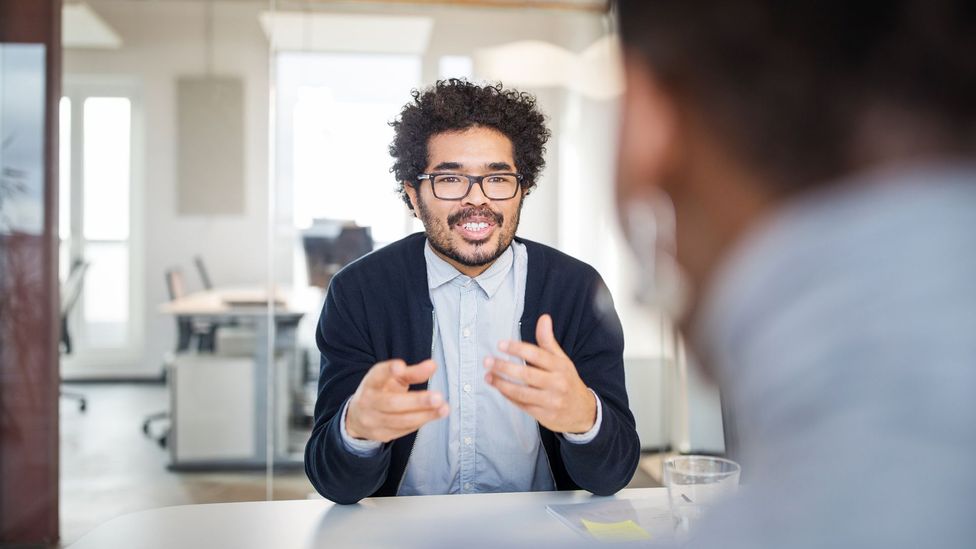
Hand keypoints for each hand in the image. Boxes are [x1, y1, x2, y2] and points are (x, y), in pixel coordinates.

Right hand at [346, 359, 448, 442]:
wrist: (357, 418)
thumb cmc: (380, 392)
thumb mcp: (392, 378)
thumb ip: (412, 372)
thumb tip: (432, 365)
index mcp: (370, 383)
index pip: (377, 375)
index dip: (388, 371)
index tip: (401, 367)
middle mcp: (368, 402)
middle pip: (392, 403)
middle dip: (417, 402)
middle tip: (438, 397)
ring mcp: (373, 421)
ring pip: (402, 420)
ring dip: (425, 415)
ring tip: (444, 409)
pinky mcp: (382, 435)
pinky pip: (405, 429)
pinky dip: (421, 421)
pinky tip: (433, 415)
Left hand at [484, 314, 596, 433]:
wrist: (584, 412)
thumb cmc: (568, 382)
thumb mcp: (562, 360)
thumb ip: (548, 341)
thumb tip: (544, 318)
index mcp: (561, 367)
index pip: (537, 355)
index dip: (517, 349)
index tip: (500, 344)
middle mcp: (557, 384)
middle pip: (526, 374)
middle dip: (504, 367)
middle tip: (488, 361)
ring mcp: (550, 401)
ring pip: (521, 392)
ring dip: (501, 384)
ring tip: (488, 376)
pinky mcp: (544, 416)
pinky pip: (522, 405)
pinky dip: (508, 396)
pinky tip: (499, 388)